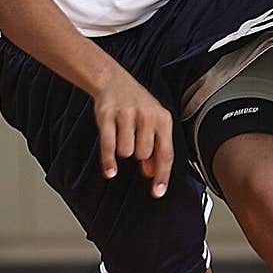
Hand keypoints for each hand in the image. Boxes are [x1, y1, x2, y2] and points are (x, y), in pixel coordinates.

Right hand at [93, 71, 173, 198]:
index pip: (166, 153)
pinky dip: (108, 161)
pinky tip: (110, 172)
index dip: (162, 175)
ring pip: (126, 152)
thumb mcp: (153, 122)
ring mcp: (126, 115)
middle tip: (134, 141)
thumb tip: (152, 173)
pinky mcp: (107, 116)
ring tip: (122, 135)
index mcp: (163, 118)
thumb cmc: (137, 104)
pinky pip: (109, 146)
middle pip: (144, 154)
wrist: (114, 80)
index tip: (158, 192)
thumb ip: (156, 146)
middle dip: (138, 155)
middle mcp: (147, 115)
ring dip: (123, 150)